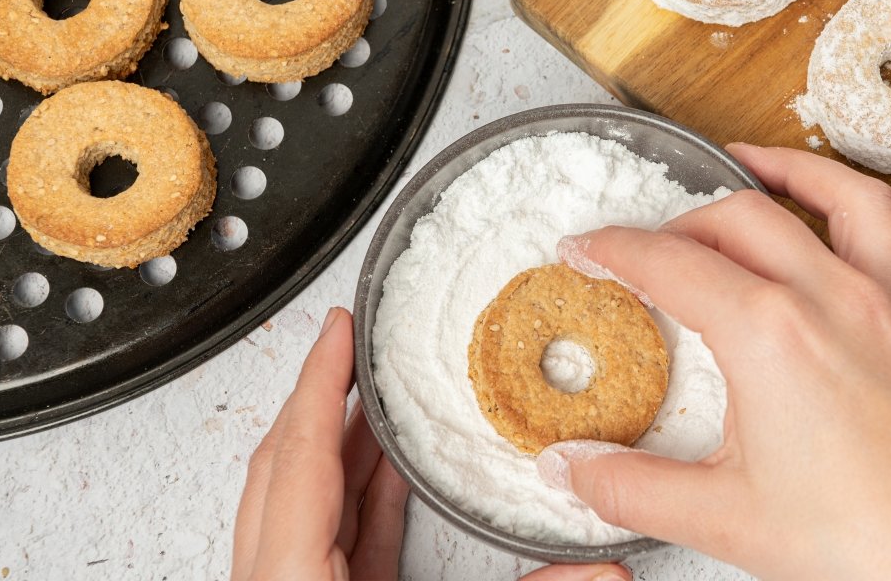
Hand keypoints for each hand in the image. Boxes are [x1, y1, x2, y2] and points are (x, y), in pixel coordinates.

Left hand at [232, 306, 632, 580]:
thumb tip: (604, 575)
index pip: (296, 464)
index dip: (318, 388)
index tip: (334, 334)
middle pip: (286, 473)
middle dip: (323, 403)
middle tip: (355, 349)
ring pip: (304, 508)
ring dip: (343, 450)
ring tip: (382, 402)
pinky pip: (331, 546)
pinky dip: (359, 501)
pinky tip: (391, 478)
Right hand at [538, 146, 890, 580]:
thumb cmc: (862, 540)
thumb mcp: (723, 518)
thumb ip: (631, 488)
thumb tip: (569, 468)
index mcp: (767, 334)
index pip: (668, 264)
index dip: (614, 249)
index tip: (585, 249)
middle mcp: (826, 295)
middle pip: (732, 220)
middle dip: (674, 224)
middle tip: (642, 248)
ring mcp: (880, 294)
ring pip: (821, 194)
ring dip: (771, 171)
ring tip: (738, 160)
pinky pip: (882, 220)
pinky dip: (842, 195)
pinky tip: (823, 211)